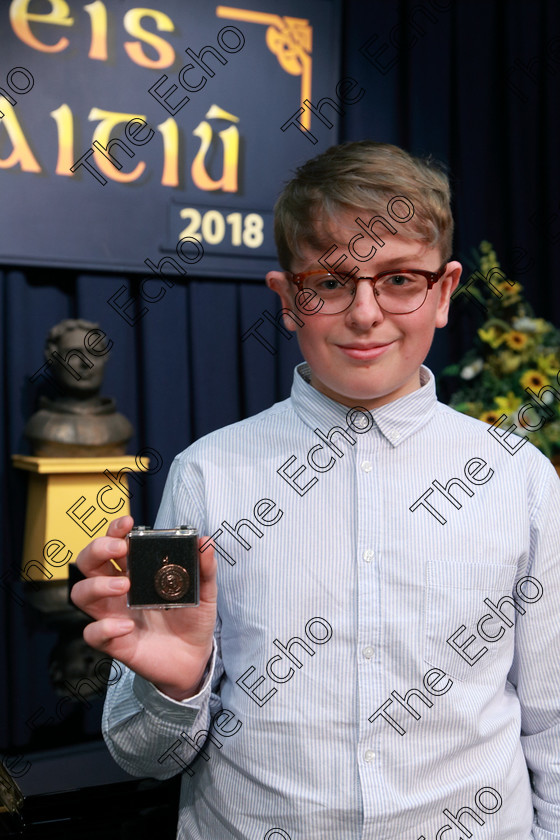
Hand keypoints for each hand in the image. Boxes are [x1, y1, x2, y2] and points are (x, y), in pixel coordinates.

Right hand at [71, 516, 216, 700]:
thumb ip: (205, 568)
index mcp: (135, 572)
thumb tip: (205, 542)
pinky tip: (127, 626)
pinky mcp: (114, 642)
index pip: (114, 544)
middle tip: (120, 548)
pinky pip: (93, 633)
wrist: (195, 657)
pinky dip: (104, 627)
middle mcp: (118, 590)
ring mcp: (113, 615)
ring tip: (125, 585)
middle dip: (97, 548)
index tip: (127, 523)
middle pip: (88, 563)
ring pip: (80, 593)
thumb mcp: (204, 591)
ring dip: (97, 585)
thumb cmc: (193, 619)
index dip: (114, 530)